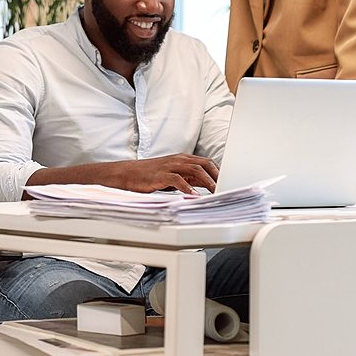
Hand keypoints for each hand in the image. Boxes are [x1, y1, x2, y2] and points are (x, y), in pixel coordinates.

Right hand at [101, 154, 219, 194]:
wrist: (127, 173)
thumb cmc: (150, 175)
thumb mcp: (173, 175)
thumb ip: (189, 178)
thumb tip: (207, 185)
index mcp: (182, 159)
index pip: (206, 162)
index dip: (219, 172)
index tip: (228, 183)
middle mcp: (178, 160)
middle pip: (204, 164)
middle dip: (217, 176)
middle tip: (226, 188)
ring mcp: (169, 166)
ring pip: (194, 170)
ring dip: (207, 181)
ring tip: (215, 192)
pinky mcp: (160, 175)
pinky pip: (177, 180)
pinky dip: (187, 188)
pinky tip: (194, 196)